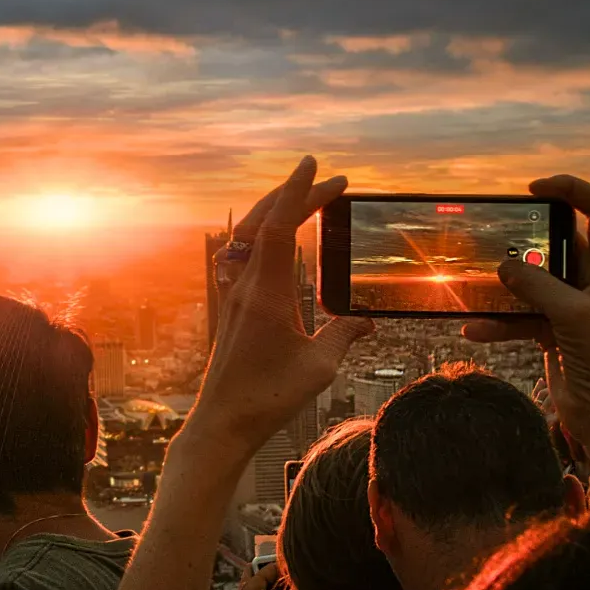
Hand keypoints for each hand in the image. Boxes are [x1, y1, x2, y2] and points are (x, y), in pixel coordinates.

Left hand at [192, 156, 372, 450]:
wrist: (222, 423)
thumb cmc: (267, 398)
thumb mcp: (319, 367)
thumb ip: (345, 335)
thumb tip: (367, 320)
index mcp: (265, 293)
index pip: (279, 227)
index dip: (298, 192)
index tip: (315, 165)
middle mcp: (245, 288)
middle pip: (263, 223)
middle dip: (295, 195)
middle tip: (328, 180)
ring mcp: (235, 297)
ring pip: (252, 238)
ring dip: (278, 213)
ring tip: (307, 199)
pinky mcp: (233, 309)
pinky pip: (248, 258)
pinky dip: (268, 237)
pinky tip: (282, 241)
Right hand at [464, 176, 589, 481]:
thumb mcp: (574, 317)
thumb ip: (538, 286)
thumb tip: (502, 266)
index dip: (572, 191)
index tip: (534, 189)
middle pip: (559, 244)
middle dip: (527, 240)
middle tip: (496, 233)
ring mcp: (572, 308)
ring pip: (533, 282)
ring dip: (505, 285)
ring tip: (477, 283)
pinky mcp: (553, 333)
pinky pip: (520, 317)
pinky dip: (498, 322)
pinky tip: (474, 330)